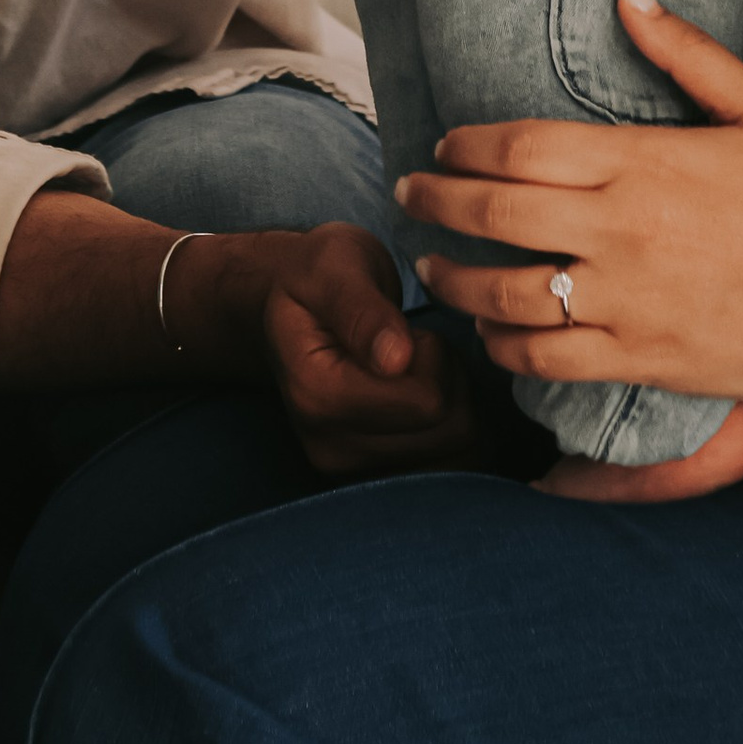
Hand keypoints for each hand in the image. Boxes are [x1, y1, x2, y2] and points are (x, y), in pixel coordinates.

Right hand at [193, 219, 489, 479]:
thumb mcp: (336, 265)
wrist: (287, 306)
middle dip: (449, 381)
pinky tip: (421, 396)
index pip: (425, 402)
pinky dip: (448, 429)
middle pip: (446, 433)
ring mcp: (350, 471)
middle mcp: (330, 447)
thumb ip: (362, 309)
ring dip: (452, 404)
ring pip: (455, 454)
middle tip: (416, 346)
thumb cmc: (318, 276)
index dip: (434, 358)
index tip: (408, 331)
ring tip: (416, 369)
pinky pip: (446, 467)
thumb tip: (395, 358)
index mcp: (317, 395)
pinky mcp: (370, 477)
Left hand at [397, 0, 742, 407]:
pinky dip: (504, 347)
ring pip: (504, 292)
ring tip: (431, 267)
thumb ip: (685, 52)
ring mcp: (625, 301)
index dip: (465, 144)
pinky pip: (545, 358)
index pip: (519, 146)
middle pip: (494, 211)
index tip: (441, 144)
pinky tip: (490, 334)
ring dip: (454, 278)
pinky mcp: (638, 359)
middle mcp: (620, 231)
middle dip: (435, 200)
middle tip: (406, 194)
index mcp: (642, 162)